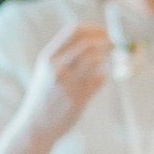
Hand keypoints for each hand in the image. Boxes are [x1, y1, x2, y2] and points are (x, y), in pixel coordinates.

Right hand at [20, 24, 112, 143]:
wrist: (37, 125)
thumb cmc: (45, 96)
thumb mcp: (47, 71)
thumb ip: (64, 56)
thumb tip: (93, 41)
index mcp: (48, 57)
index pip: (74, 31)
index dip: (95, 29)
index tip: (106, 31)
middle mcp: (56, 67)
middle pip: (88, 43)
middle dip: (107, 41)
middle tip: (117, 44)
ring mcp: (67, 82)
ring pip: (95, 60)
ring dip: (107, 58)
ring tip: (109, 62)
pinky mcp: (78, 97)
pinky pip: (99, 80)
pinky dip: (103, 76)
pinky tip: (99, 80)